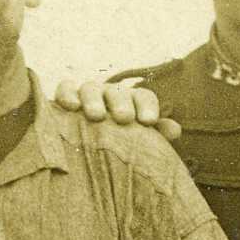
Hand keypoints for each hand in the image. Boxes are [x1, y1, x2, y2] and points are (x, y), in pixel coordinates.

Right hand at [51, 74, 181, 144]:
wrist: (85, 151)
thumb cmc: (119, 148)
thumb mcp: (138, 144)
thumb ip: (156, 137)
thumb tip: (174, 131)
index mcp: (133, 104)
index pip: (144, 97)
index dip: (147, 106)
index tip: (148, 121)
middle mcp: (110, 95)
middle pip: (117, 91)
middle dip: (122, 103)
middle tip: (124, 118)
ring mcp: (87, 95)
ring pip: (91, 88)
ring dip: (94, 100)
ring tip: (97, 116)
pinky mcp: (65, 97)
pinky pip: (66, 88)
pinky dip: (68, 94)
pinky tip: (71, 106)